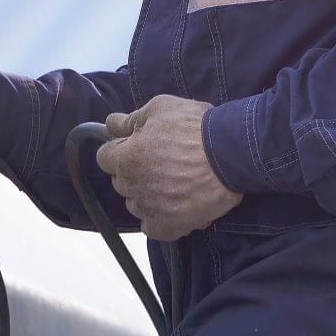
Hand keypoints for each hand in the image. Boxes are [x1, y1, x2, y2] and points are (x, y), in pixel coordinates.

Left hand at [96, 95, 242, 239]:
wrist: (231, 155)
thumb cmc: (195, 128)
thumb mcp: (160, 108)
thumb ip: (129, 119)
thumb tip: (109, 124)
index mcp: (125, 158)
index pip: (104, 156)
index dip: (121, 148)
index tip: (138, 145)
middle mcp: (132, 186)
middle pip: (121, 181)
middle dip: (134, 171)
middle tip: (162, 161)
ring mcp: (149, 209)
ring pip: (136, 204)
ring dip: (147, 195)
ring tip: (173, 182)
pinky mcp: (168, 226)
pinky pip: (151, 227)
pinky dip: (159, 218)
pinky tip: (173, 204)